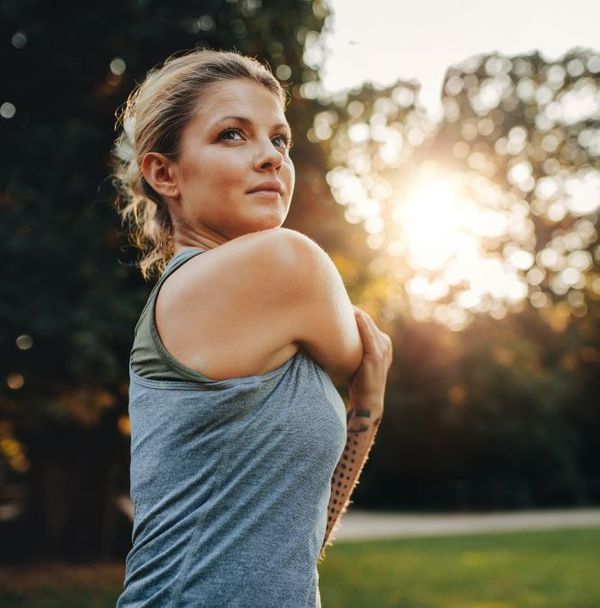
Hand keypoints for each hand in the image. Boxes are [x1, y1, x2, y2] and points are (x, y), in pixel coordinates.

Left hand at [347, 306, 392, 429]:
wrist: (367, 400)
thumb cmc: (358, 379)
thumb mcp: (357, 359)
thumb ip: (351, 346)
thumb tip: (329, 335)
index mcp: (382, 342)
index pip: (366, 321)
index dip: (353, 311)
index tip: (338, 302)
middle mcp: (385, 343)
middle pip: (366, 320)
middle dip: (353, 309)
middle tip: (336, 298)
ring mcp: (383, 349)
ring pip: (367, 324)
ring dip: (356, 313)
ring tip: (342, 303)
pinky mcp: (376, 356)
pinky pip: (369, 336)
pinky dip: (362, 325)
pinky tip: (355, 315)